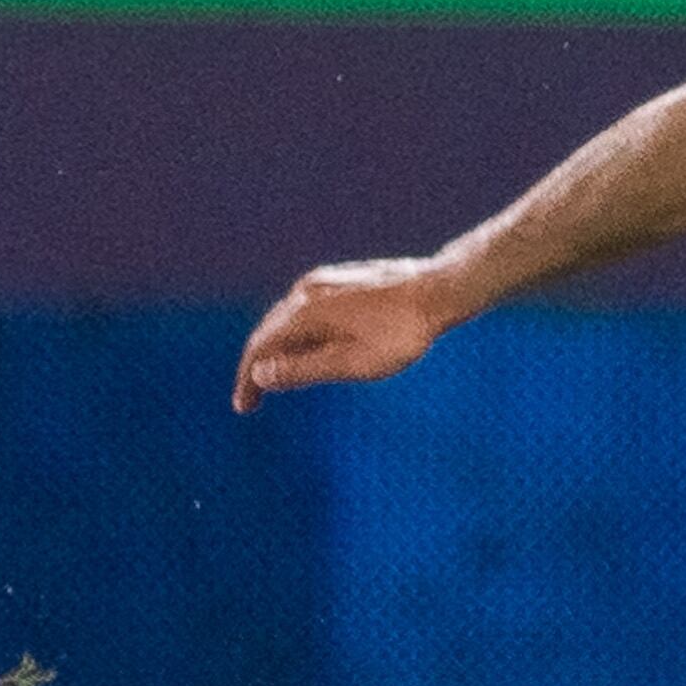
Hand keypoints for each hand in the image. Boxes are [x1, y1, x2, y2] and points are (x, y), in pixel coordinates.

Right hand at [231, 256, 460, 412]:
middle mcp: (306, 291)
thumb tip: (259, 374)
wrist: (441, 290)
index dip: (247, 379)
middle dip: (257, 366)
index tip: (244, 406)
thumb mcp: (353, 363)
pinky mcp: (341, 280)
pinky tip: (307, 349)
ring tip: (276, 379)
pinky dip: (297, 334)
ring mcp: (324, 281)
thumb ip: (304, 370)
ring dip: (277, 349)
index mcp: (305, 312)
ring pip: (287, 319)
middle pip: (268, 331)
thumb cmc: (402, 333)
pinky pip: (306, 310)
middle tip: (253, 399)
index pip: (260, 348)